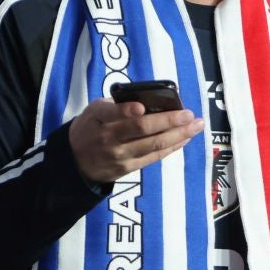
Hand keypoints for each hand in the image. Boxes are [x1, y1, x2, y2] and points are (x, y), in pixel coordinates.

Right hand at [69, 98, 202, 183]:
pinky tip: (184, 138)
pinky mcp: (127, 168)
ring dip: (178, 135)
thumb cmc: (91, 127)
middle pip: (141, 129)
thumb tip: (152, 101)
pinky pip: (153, 157)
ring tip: (195, 126)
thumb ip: (117, 105)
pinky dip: (171, 147)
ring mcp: (118, 155)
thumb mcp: (95, 111)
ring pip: (152, 145)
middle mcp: (108, 137)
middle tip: (189, 114)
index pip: (111, 113)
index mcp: (98, 117)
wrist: (75, 161)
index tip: (141, 107)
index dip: (126, 111)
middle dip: (168, 121)